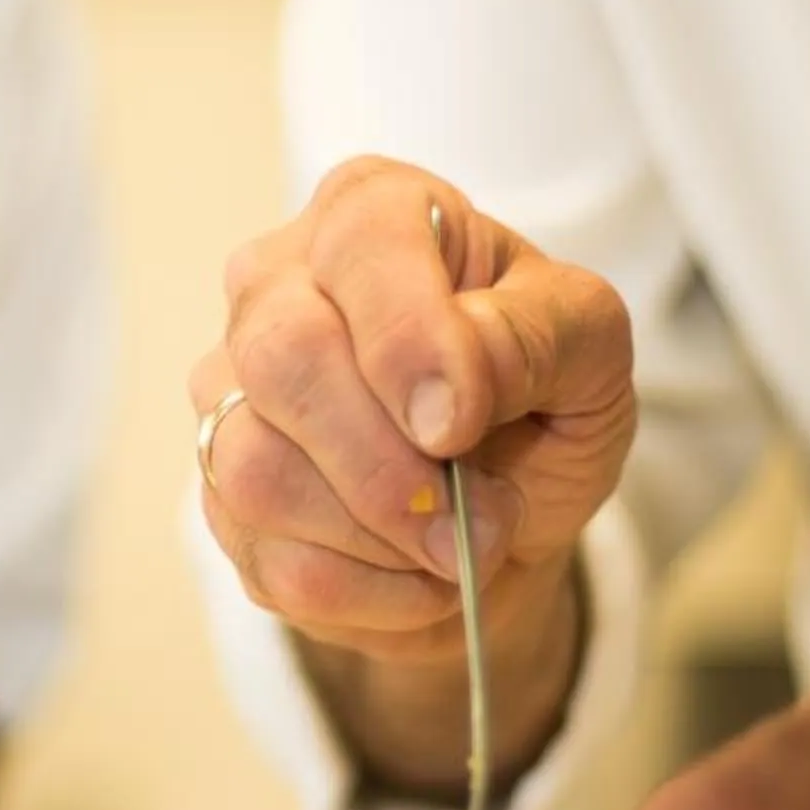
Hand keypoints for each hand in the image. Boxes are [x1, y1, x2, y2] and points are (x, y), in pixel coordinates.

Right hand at [189, 157, 635, 667]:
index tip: (464, 424)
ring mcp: (230, 395)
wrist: (505, 521)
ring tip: (460, 544)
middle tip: (482, 517)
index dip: (410, 342)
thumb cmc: (542, 406)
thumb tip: (446, 389)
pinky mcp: (220, 500)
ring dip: (388, 538)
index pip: (362, 247)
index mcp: (374, 214)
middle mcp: (277, 286)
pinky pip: (274, 563)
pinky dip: (372, 595)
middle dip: (391, 465)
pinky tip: (416, 574)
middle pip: (283, 359)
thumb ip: (538, 333)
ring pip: (259, 473)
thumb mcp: (590, 350)